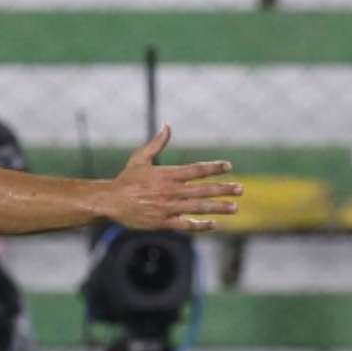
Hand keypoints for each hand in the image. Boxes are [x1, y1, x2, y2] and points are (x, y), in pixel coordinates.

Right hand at [108, 125, 240, 231]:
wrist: (110, 201)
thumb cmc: (126, 179)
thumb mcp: (140, 158)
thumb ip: (157, 143)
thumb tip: (167, 126)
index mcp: (167, 174)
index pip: (195, 170)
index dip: (213, 168)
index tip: (228, 166)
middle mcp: (170, 191)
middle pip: (202, 190)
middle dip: (223, 189)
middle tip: (240, 189)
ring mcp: (167, 208)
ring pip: (198, 208)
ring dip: (218, 207)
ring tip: (234, 207)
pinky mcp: (163, 222)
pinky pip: (185, 225)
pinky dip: (200, 225)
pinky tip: (214, 224)